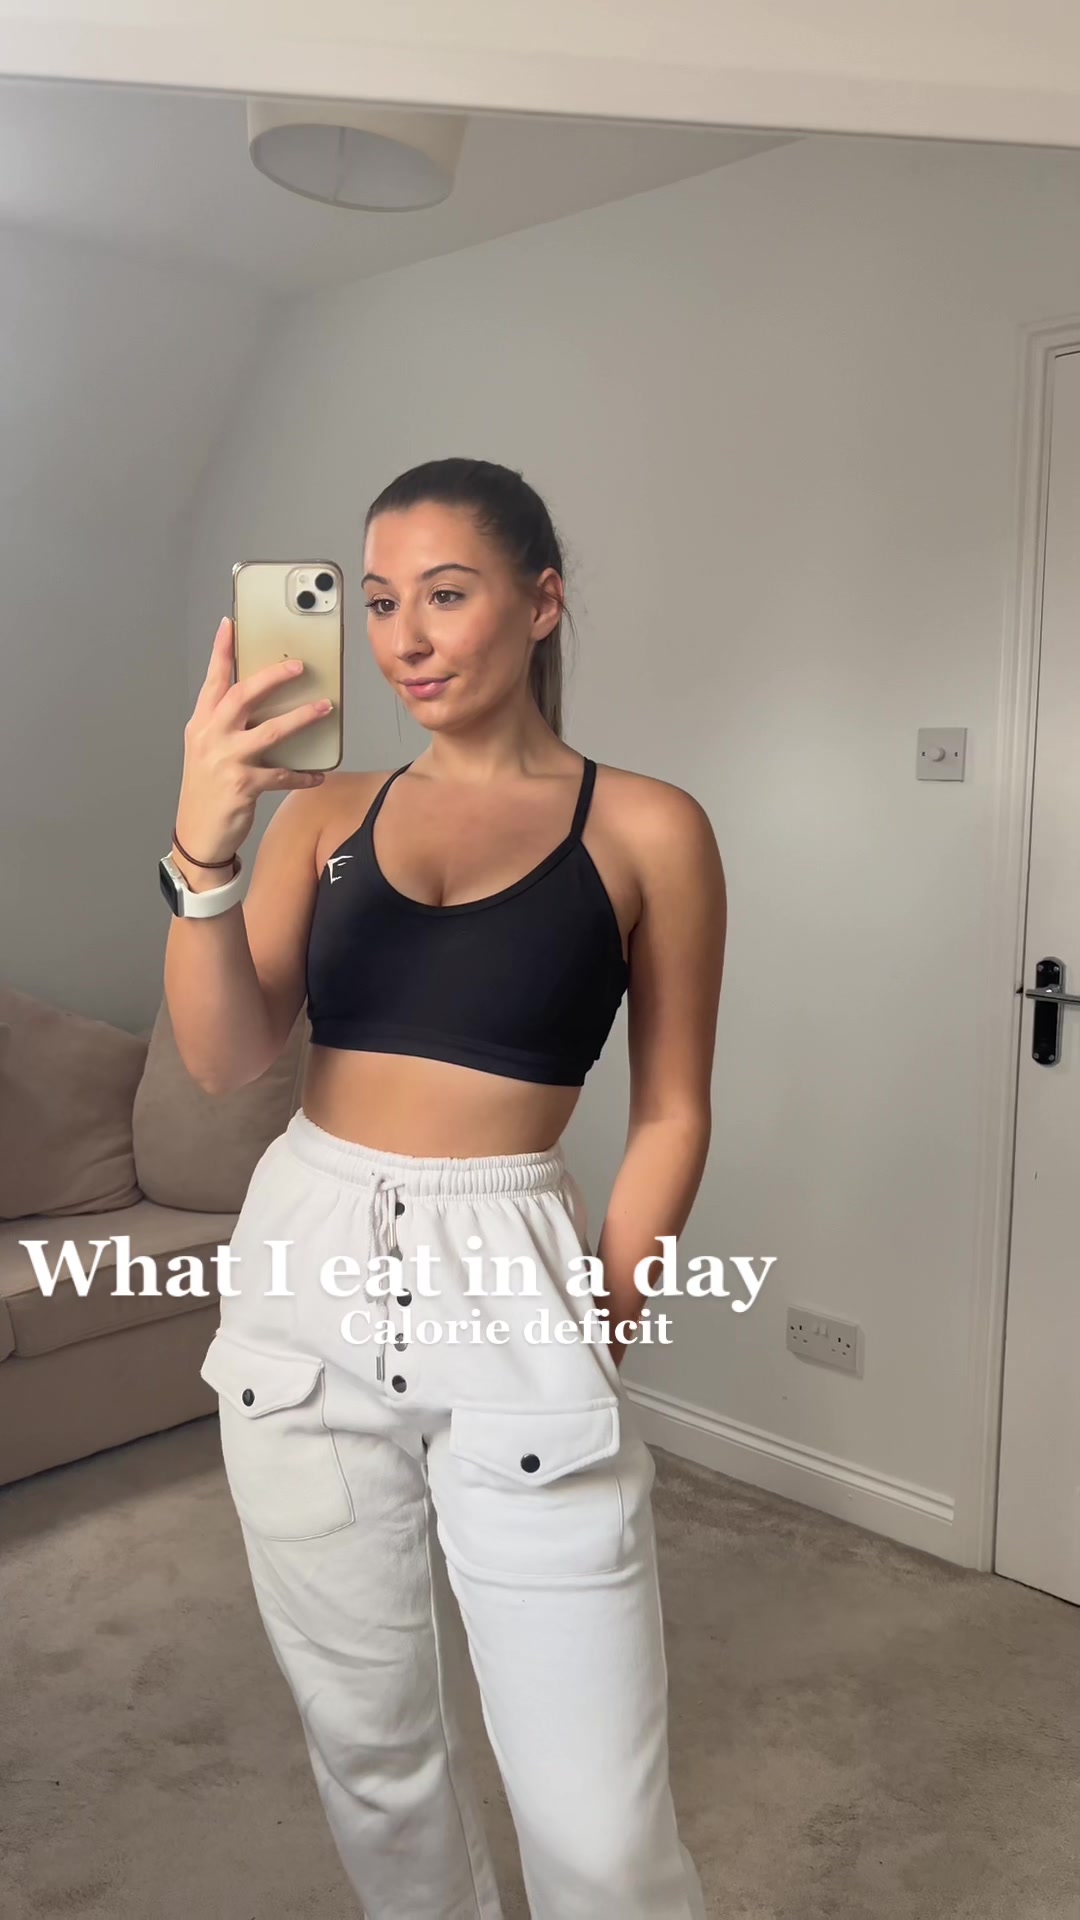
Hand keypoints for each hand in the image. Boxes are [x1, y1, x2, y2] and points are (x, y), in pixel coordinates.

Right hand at [174, 616, 332, 865]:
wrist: (197, 834)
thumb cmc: (205, 790)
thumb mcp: (205, 751)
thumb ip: (224, 725)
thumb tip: (260, 702)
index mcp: (201, 724)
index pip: (212, 681)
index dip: (221, 651)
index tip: (230, 624)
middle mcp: (210, 737)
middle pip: (242, 696)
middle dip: (273, 677)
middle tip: (298, 666)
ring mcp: (226, 761)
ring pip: (270, 731)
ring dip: (301, 718)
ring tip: (324, 707)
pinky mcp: (242, 785)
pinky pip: (281, 774)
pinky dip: (302, 774)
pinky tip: (318, 775)